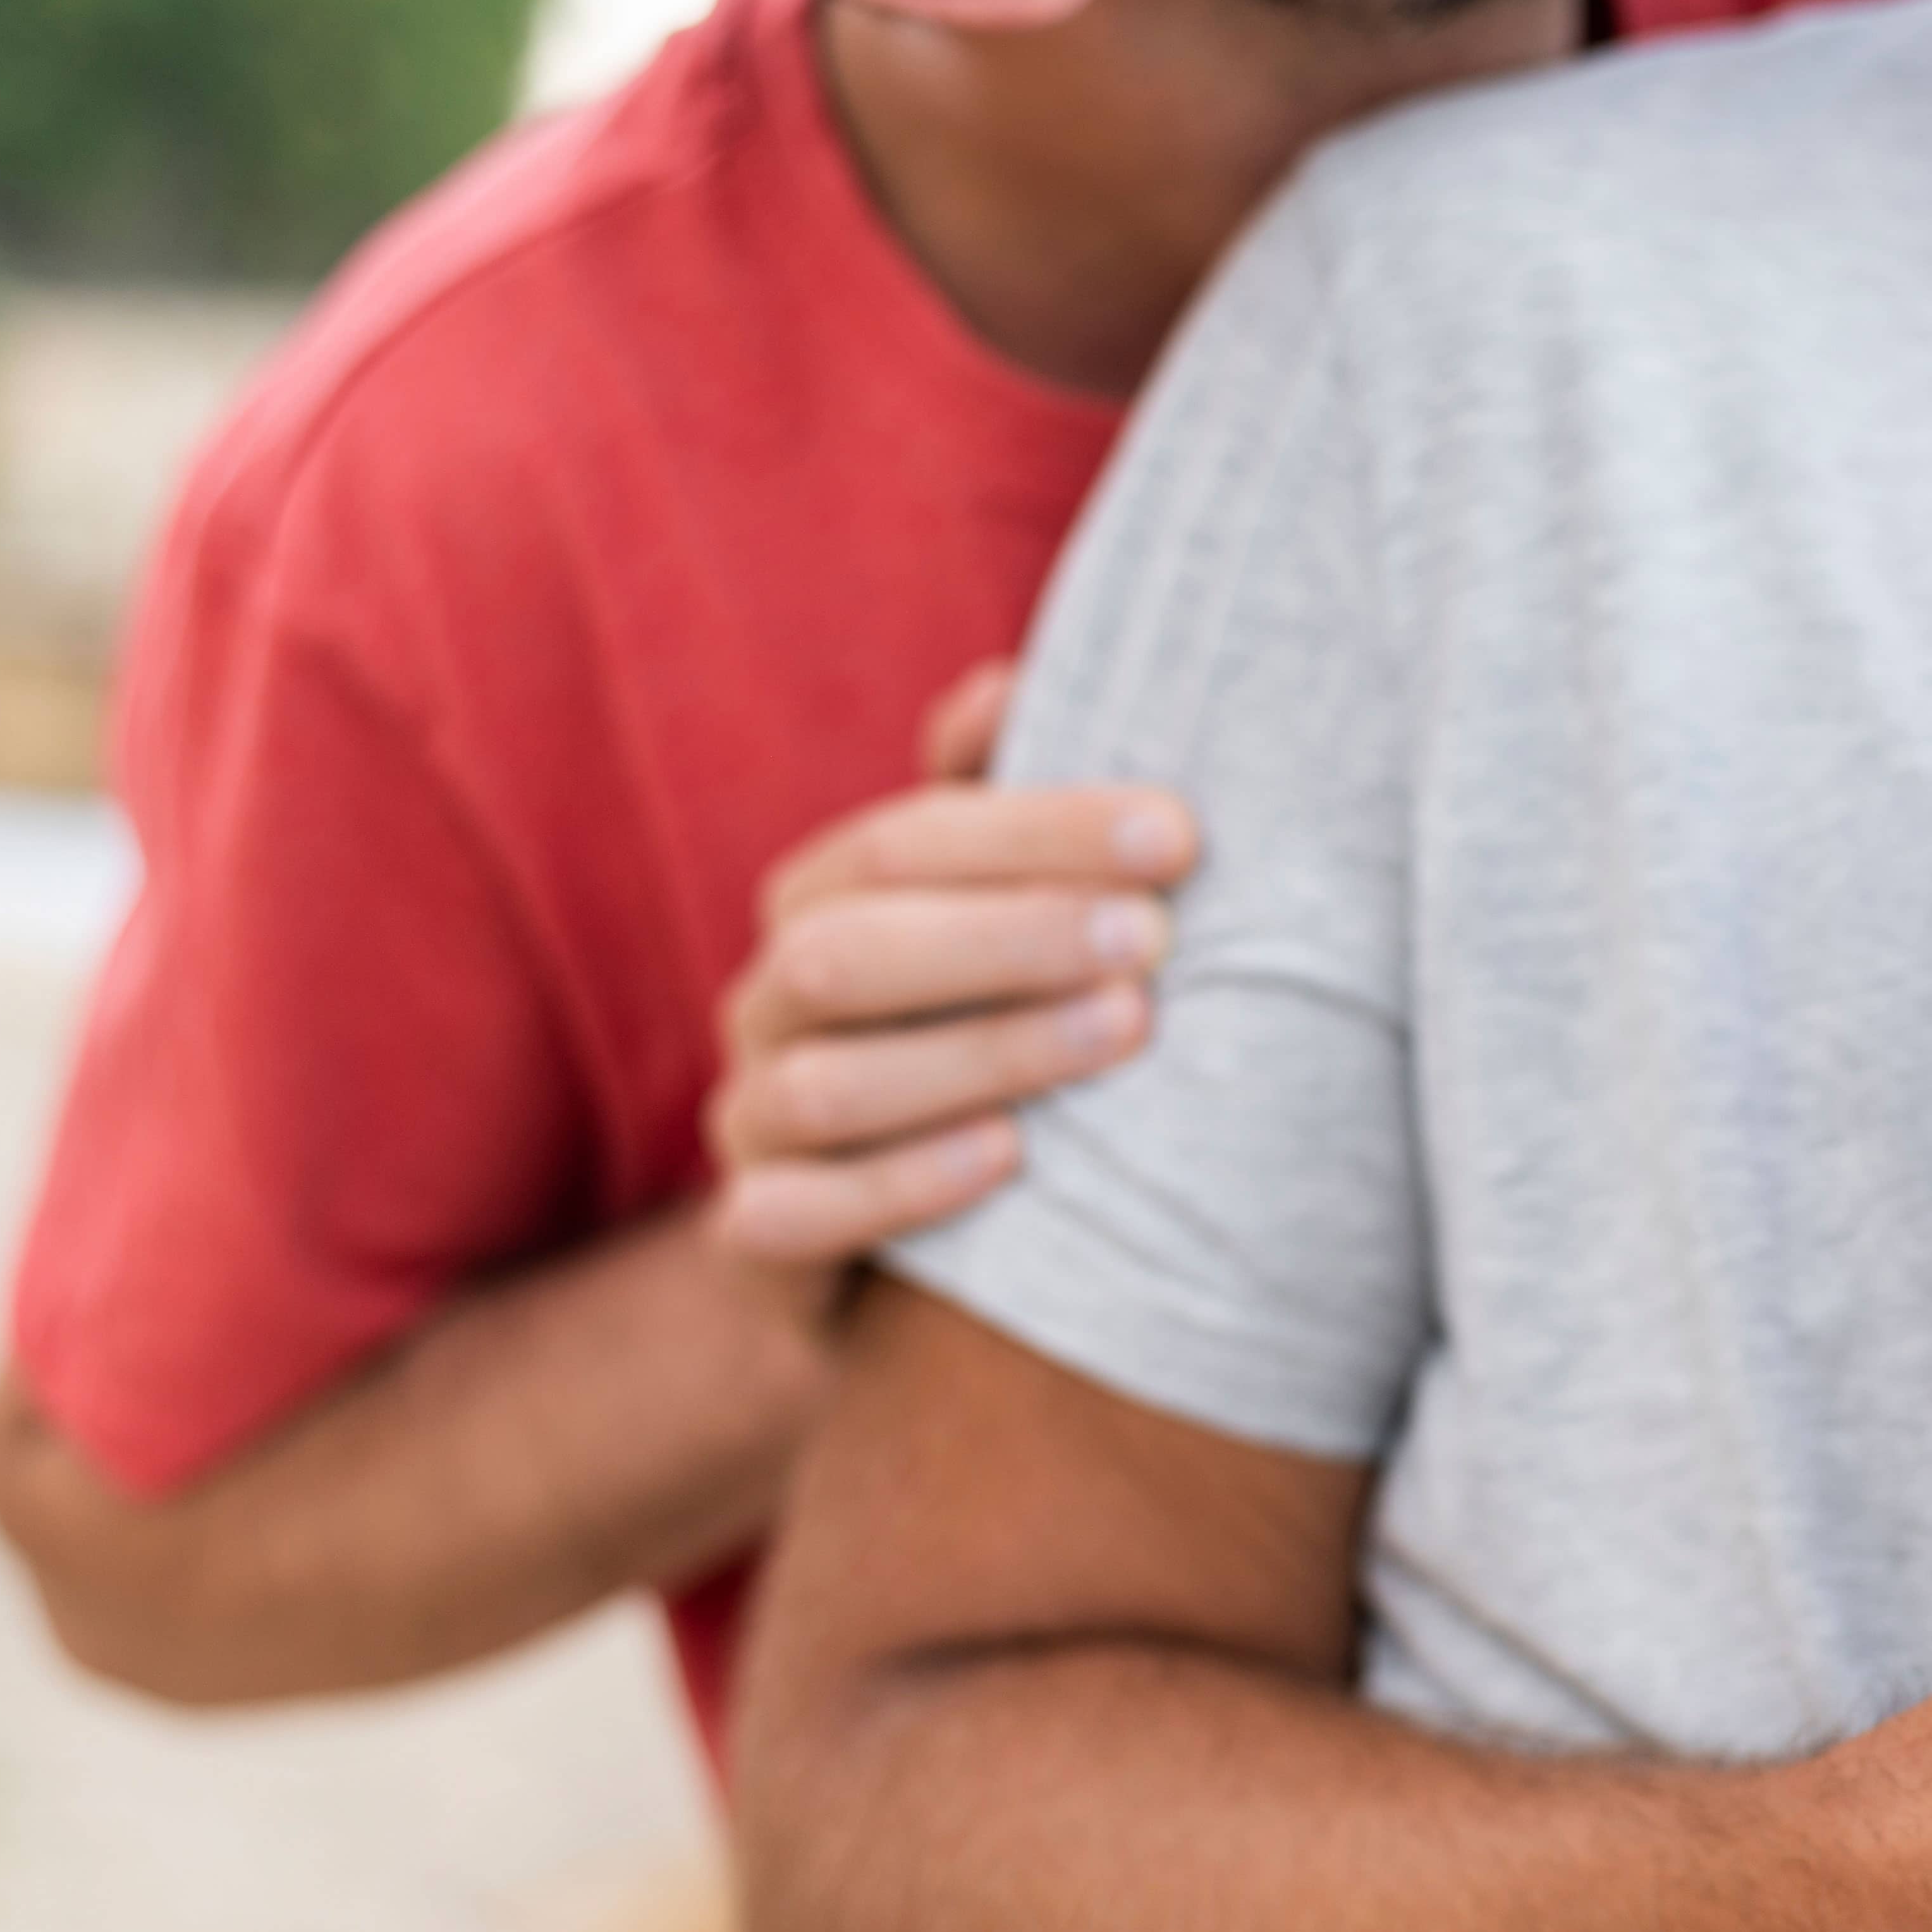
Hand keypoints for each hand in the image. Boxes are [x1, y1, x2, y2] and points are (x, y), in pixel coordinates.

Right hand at [708, 662, 1199, 1286]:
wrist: (931, 1237)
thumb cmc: (994, 1022)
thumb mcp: (1007, 907)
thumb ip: (1003, 803)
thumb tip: (1005, 689)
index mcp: (824, 902)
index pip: (909, 841)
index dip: (1040, 829)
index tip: (1178, 833)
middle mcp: (771, 1001)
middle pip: (852, 951)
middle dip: (1011, 936)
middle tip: (1156, 938)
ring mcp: (753, 1122)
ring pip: (828, 1083)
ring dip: (983, 1052)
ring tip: (1123, 1032)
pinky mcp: (759, 1242)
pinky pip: (789, 1218)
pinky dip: (898, 1186)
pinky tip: (1008, 1159)